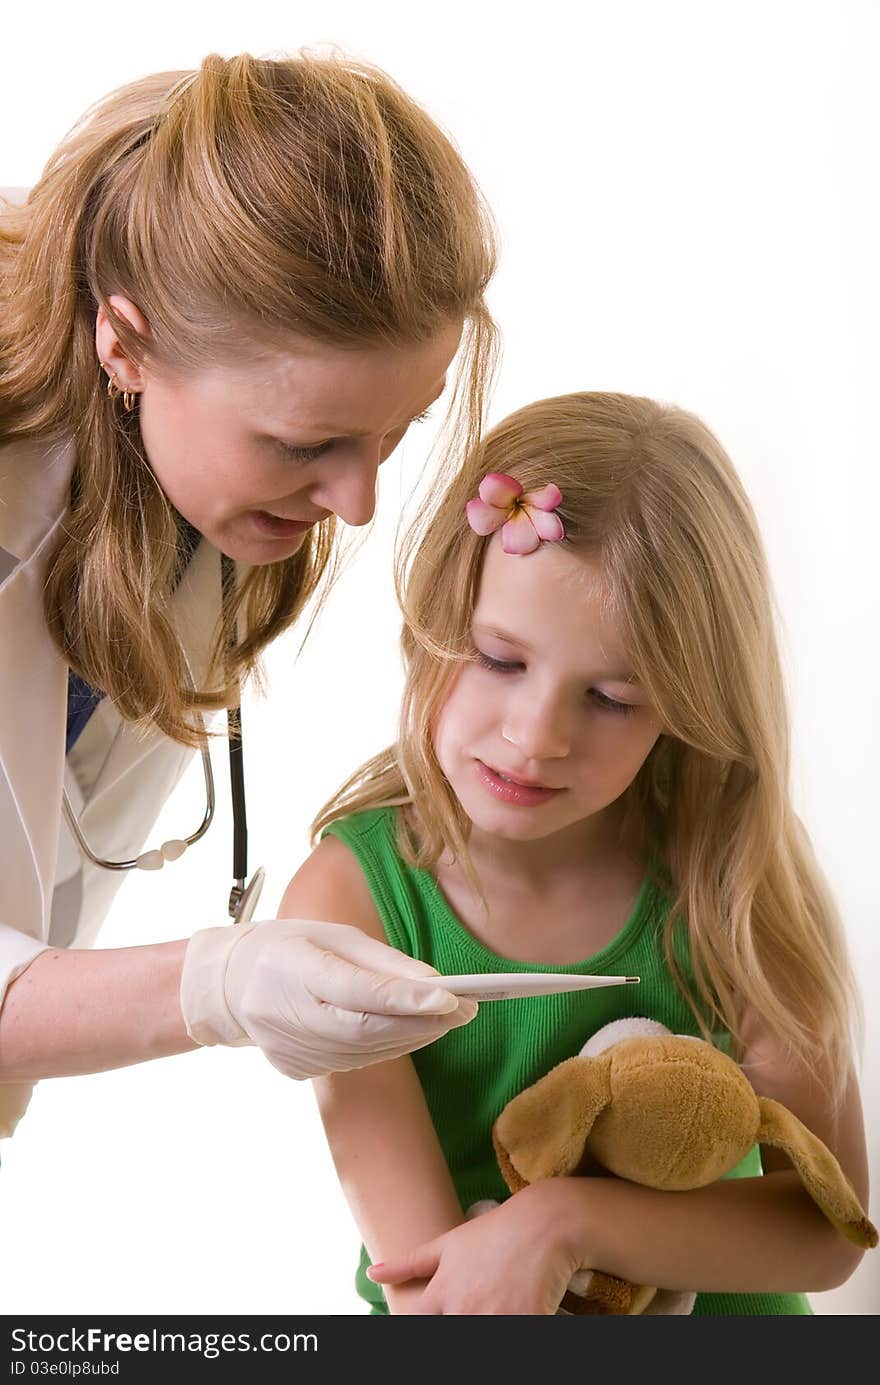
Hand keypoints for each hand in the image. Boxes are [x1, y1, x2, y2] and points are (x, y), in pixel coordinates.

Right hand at [179, 917, 476, 1078]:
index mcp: (291, 969)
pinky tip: (410, 1031)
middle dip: (422, 1021)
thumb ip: (384, 962)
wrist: (229, 985)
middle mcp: (286, 1015)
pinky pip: (351, 1061)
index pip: (355, 990)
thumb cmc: (290, 948)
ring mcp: (288, 1049)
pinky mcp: (294, 1069)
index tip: (452, 997)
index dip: (404, 997)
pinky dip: (385, 1047)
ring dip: (412, 1037)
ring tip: (448, 1019)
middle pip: (366, 1029)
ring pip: (364, 1052)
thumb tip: (436, 984)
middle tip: (467, 1009)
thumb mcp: (335, 936)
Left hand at [367, 1182, 581, 1314]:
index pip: (418, 1323)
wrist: (544, 1224)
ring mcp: (492, 1319)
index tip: (446, 1311)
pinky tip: (516, 1311)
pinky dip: (515, 1325)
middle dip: (465, 1320)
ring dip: (487, 1322)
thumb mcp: (448, 1246)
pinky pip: (515, 1335)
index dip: (429, 1320)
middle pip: (452, 1332)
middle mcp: (462, 1310)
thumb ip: (408, 1264)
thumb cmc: (494, 1233)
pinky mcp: (523, 1323)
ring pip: (480, 1333)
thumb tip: (372, 1274)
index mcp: (441, 1295)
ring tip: (497, 1305)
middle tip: (480, 1302)